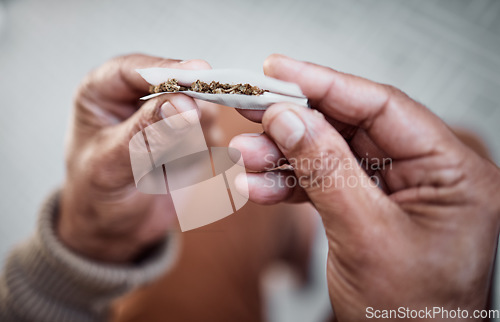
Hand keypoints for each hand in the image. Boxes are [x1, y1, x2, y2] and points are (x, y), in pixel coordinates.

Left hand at [58, 54, 212, 262]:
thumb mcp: (113, 167)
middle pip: (175, 81)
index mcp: (102, 94)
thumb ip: (146, 135)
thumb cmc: (98, 198)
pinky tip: (184, 167)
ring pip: (199, 104)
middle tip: (203, 122)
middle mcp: (136, 97)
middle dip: (194, 99)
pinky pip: (209, 132)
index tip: (200, 72)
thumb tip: (184, 106)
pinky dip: (205, 148)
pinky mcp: (189, 135)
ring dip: (199, 131)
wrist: (116, 232)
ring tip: (178, 160)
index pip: (135, 69)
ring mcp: (166, 115)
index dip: (168, 69)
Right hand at [231, 54, 499, 319]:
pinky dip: (288, 184)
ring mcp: (395, 191)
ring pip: (331, 155)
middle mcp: (426, 174)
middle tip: (253, 113)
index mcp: (453, 173)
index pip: (383, 107)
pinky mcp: (367, 207)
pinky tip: (259, 186)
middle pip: (350, 128)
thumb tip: (289, 118)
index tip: (279, 70)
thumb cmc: (409, 314)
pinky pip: (324, 183)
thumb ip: (325, 170)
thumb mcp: (365, 235)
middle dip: (295, 124)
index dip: (326, 84)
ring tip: (244, 157)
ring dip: (283, 156)